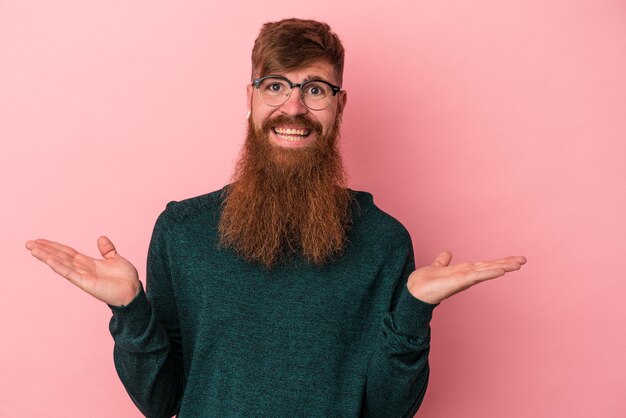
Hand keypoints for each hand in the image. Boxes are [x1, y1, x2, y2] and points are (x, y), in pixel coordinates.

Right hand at [25, 236, 140, 306]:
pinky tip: (47, 259)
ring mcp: (82, 276)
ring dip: (46, 256)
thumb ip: (107, 250)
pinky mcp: (85, 283)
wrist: (133, 291)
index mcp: (88, 263)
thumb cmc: (126, 278)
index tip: (40, 240)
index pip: (67, 252)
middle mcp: (82, 269)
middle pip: (60, 257)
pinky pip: (69, 273)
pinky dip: (58, 266)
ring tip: (32, 249)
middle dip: (45, 250)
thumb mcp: (116, 259)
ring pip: (60, 264)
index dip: (54, 246)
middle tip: (28, 243)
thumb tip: (101, 238)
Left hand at [407, 251, 526, 303]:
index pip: (485, 265)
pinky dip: (490, 272)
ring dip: (503, 266)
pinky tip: (502, 270)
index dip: (499, 262)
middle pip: (490, 267)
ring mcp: (465, 279)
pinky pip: (477, 275)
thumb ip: (443, 261)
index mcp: (464, 271)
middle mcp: (467, 275)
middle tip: (524, 260)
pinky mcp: (460, 281)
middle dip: (507, 264)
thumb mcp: (437, 267)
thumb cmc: (425, 282)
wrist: (414, 290)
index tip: (514, 259)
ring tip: (519, 263)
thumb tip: (447, 254)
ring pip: (488, 270)